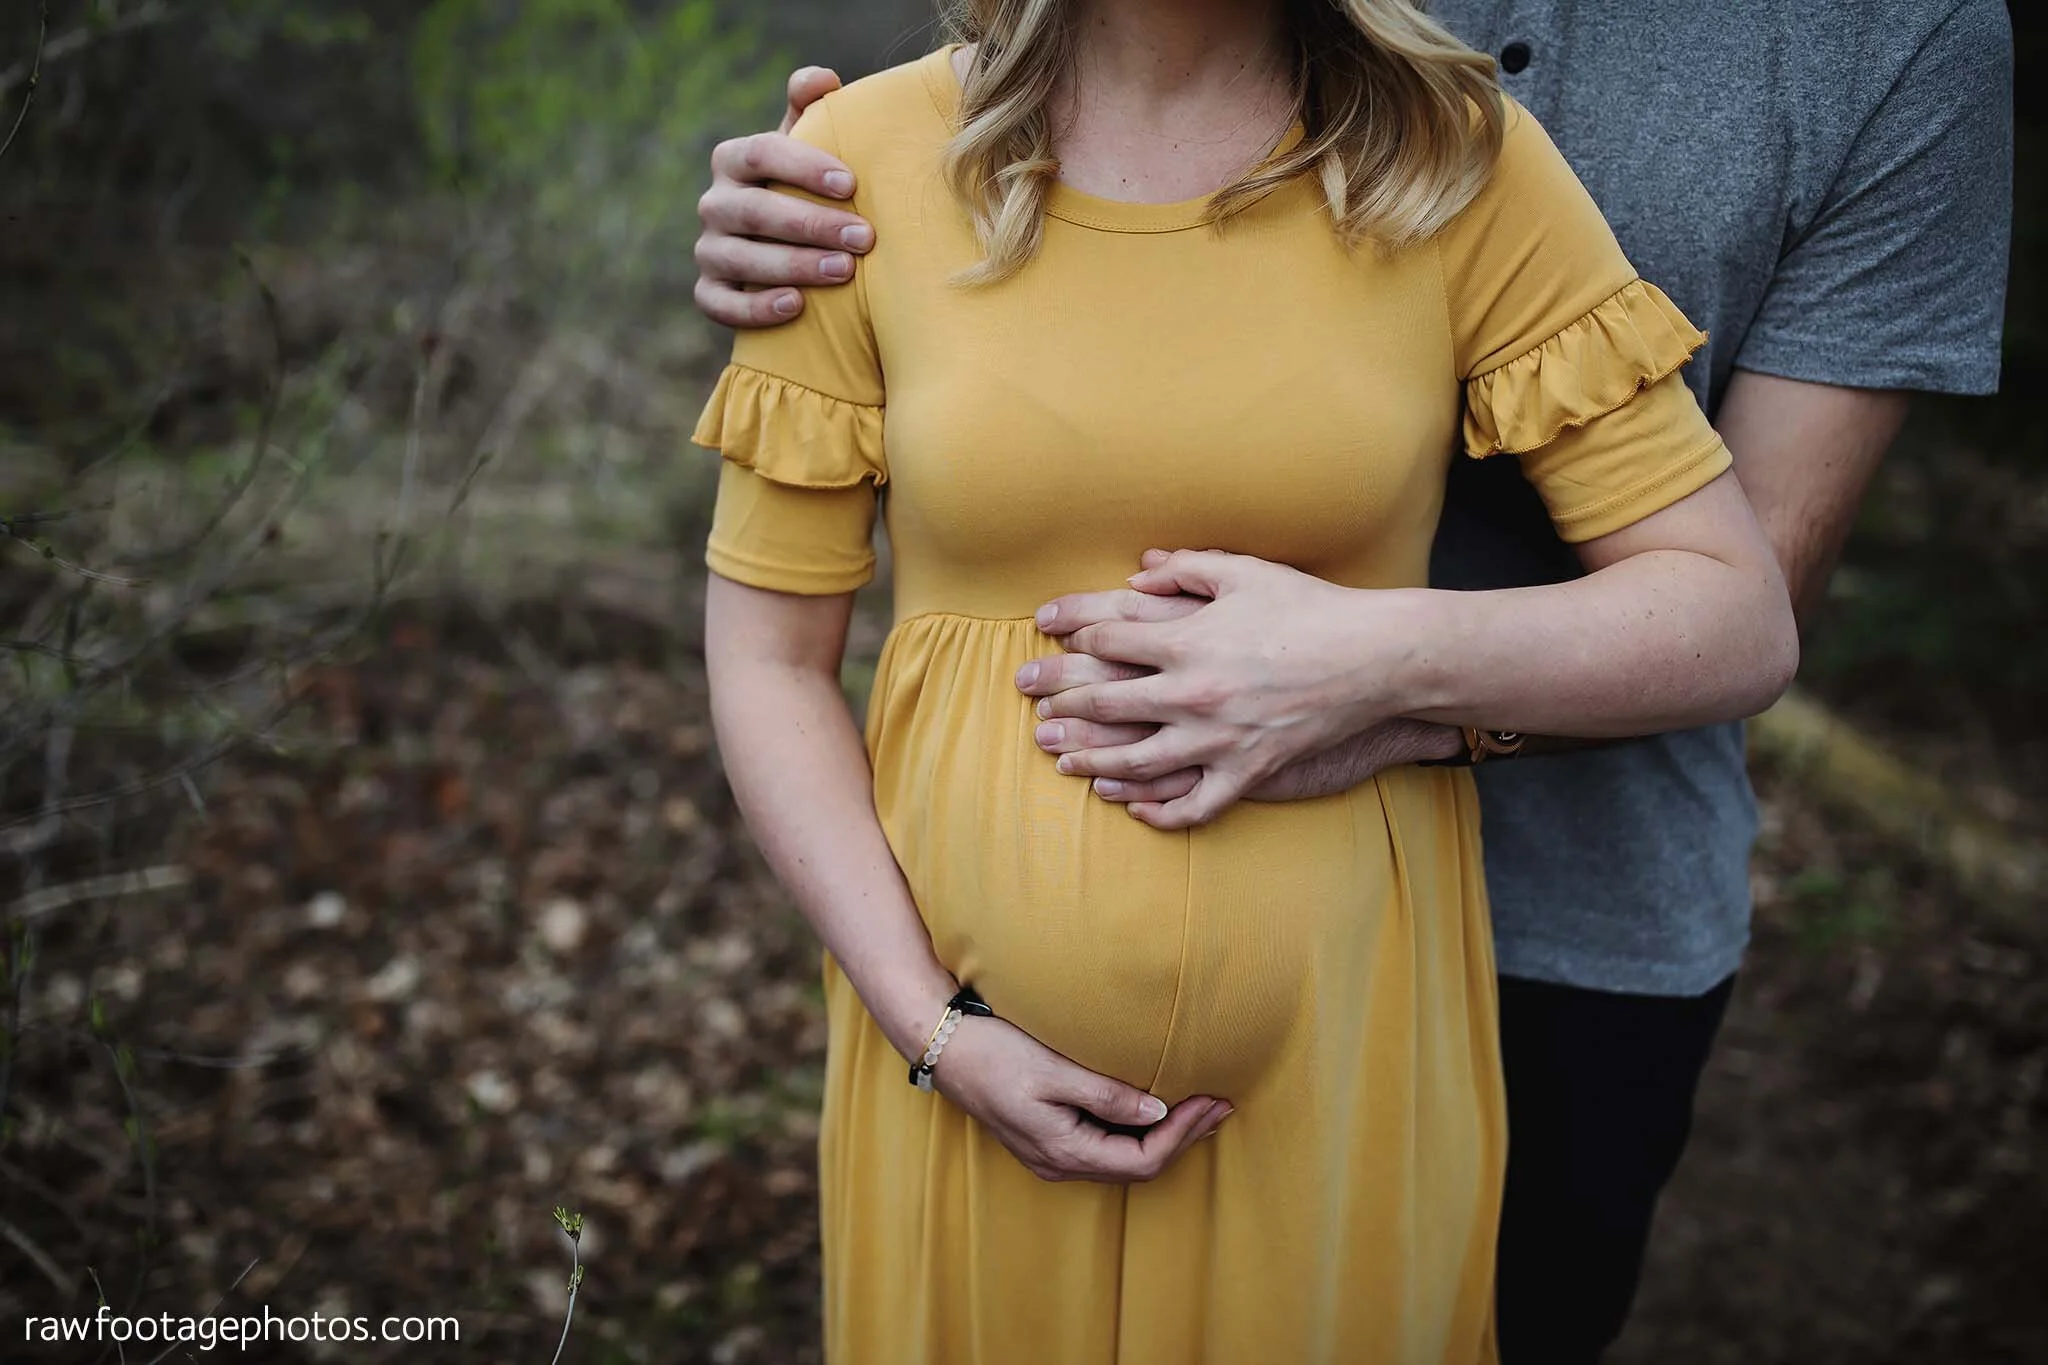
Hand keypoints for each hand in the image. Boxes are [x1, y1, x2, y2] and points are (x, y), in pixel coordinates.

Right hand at [693, 66, 878, 327]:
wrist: (791, 246)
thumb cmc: (809, 188)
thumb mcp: (810, 145)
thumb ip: (814, 109)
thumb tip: (825, 80)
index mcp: (734, 159)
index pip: (761, 153)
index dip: (803, 167)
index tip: (850, 185)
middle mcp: (714, 203)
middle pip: (755, 212)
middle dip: (811, 224)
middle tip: (864, 238)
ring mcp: (708, 250)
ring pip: (740, 259)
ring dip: (793, 265)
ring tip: (843, 271)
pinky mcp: (708, 291)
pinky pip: (720, 304)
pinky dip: (755, 307)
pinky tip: (795, 306)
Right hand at [933, 1016, 1231, 1183]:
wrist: (942, 1046)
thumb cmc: (995, 1053)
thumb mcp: (1055, 1070)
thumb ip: (1107, 1095)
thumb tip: (1157, 1112)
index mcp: (1064, 1150)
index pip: (1143, 1160)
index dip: (1183, 1134)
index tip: (1213, 1100)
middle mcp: (1058, 1162)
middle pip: (1137, 1165)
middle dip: (1182, 1136)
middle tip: (1219, 1104)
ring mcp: (1049, 1153)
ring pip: (1121, 1159)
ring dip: (1162, 1136)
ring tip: (1196, 1106)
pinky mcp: (1044, 1136)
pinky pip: (1104, 1146)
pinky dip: (1136, 1130)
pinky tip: (1150, 1108)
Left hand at [1032, 549, 1420, 828]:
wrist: (1376, 658)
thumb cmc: (1311, 608)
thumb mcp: (1246, 571)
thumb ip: (1186, 567)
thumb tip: (1139, 573)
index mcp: (1188, 640)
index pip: (1108, 639)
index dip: (1072, 633)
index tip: (1049, 632)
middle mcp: (1193, 694)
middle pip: (1106, 702)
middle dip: (1060, 700)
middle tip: (1030, 703)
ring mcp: (1219, 740)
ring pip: (1135, 761)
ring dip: (1090, 760)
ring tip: (1061, 759)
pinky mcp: (1248, 772)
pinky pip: (1193, 803)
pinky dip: (1159, 811)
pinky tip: (1133, 808)